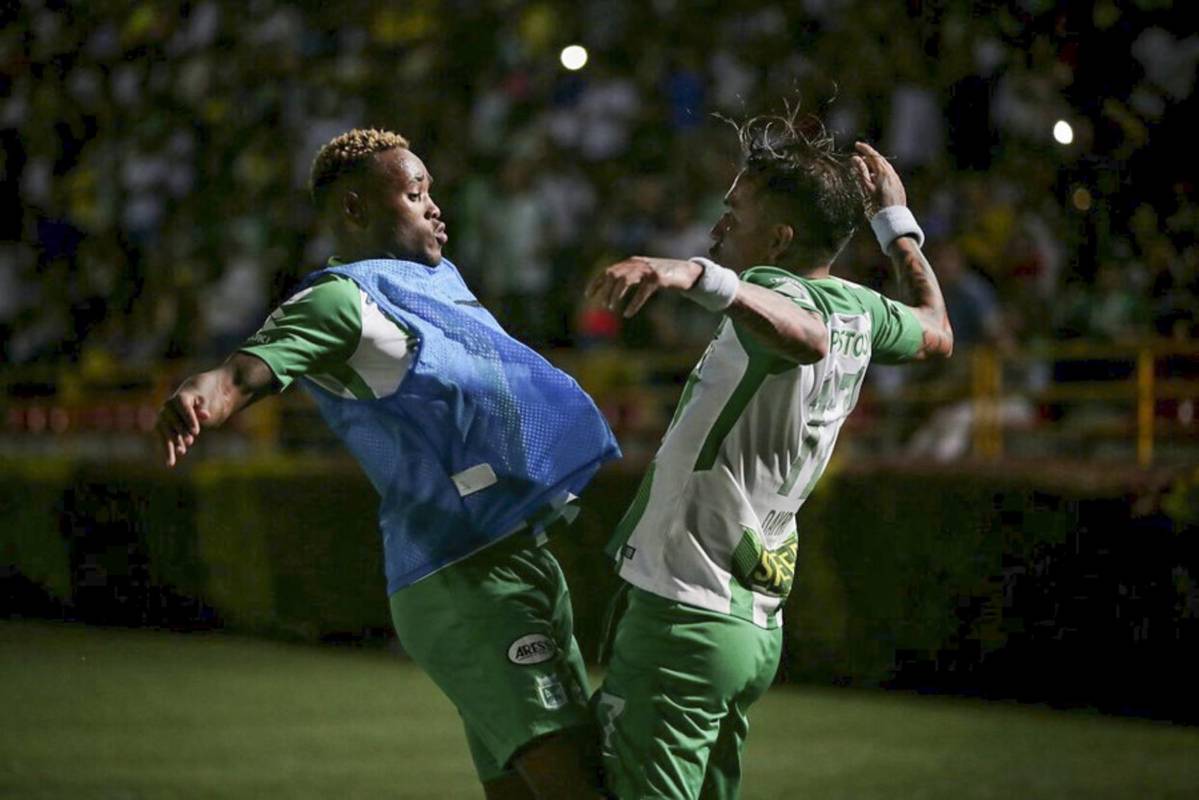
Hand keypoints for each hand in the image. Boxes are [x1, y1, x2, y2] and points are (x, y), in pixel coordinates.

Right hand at [154, 384, 211, 467]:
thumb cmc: (198, 402)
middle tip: (191, 441)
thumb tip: (206, 415)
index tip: (196, 432)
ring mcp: (163, 418)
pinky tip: (170, 463)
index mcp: (179, 399)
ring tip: (181, 452)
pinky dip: (168, 451)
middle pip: (175, 421)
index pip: (185, 409)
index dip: (190, 420)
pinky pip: (164, 440)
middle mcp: (167, 408)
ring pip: (166, 432)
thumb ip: (203, 409)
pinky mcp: (161, 429)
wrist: (185, 401)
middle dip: (182, 432)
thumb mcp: (203, 403)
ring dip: (173, 442)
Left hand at [585, 257, 702, 317]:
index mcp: (632, 262)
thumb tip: (613, 296)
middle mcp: (637, 263)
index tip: (588, 296)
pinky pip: (642, 292)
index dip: (597, 282)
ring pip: (625, 280)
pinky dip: (634, 303)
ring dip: (615, 294)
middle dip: (604, 290)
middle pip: (614, 274)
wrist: (688, 272)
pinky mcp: (658, 278)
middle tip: (603, 306)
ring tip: (611, 308)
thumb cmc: (665, 277)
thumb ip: (631, 280)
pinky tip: (628, 313)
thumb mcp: (644, 276)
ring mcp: (648, 269)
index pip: (608, 271)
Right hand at [851, 142, 906, 214]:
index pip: (873, 155)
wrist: (892, 219)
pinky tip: (875, 179)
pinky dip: (880, 172)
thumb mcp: (866, 188)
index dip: (865, 149)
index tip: (856, 145)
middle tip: (859, 156)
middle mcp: (892, 174)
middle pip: (880, 160)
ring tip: (866, 168)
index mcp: (883, 172)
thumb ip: (861, 171)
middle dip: (870, 156)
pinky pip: (889, 175)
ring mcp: (896, 180)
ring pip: (885, 167)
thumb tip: (856, 158)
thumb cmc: (876, 205)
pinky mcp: (898, 187)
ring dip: (875, 165)